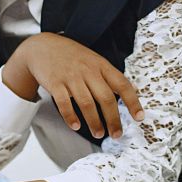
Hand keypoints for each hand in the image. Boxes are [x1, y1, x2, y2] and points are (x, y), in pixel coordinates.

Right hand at [3, 32, 143, 139]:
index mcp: (101, 65)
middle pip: (105, 98)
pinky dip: (71, 117)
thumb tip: (130, 93)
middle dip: (113, 119)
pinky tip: (76, 126)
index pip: (122, 84)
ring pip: (86, 103)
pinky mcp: (55, 83)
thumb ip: (109, 76)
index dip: (132, 102)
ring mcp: (71, 77)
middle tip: (116, 134)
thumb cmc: (72, 56)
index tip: (139, 117)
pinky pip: (64, 103)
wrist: (42, 46)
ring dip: (94, 122)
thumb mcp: (94, 59)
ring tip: (99, 133)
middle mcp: (88, 70)